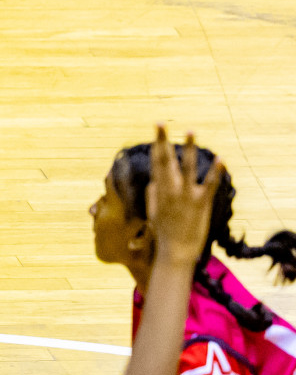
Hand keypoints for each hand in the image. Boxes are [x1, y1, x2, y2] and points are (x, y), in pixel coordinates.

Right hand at [147, 125, 223, 269]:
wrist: (175, 251)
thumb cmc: (163, 232)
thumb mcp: (153, 211)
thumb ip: (152, 195)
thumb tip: (153, 181)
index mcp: (159, 190)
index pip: (156, 162)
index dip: (157, 145)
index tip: (157, 131)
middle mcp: (170, 189)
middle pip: (166, 160)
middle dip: (162, 140)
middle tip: (160, 123)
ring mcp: (186, 195)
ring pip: (187, 167)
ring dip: (189, 148)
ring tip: (190, 131)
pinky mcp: (201, 203)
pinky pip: (209, 184)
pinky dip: (216, 172)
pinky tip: (221, 159)